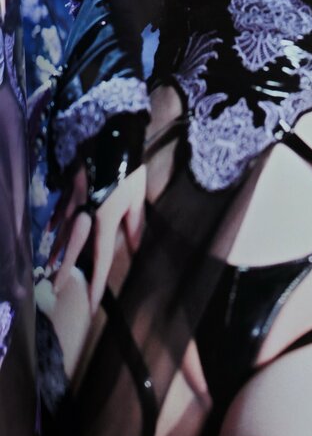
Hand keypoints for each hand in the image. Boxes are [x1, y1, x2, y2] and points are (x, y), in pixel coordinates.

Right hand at [50, 165, 146, 313]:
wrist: (107, 134)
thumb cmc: (129, 166)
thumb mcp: (137, 195)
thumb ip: (135, 224)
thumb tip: (134, 248)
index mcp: (104, 219)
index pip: (100, 258)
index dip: (97, 282)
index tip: (92, 302)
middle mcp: (84, 214)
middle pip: (72, 249)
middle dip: (64, 271)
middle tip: (56, 290)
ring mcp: (72, 201)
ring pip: (61, 232)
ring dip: (56, 251)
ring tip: (49, 269)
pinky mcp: (67, 188)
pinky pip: (58, 211)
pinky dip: (55, 224)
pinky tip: (51, 233)